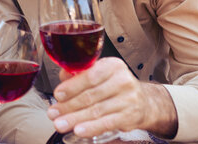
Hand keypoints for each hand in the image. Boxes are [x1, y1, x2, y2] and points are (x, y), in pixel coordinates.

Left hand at [46, 57, 176, 137]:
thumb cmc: (114, 86)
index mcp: (112, 66)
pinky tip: (79, 130)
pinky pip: (107, 123)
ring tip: (60, 124)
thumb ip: (79, 74)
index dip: (72, 87)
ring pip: (96, 111)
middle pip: (90, 95)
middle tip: (53, 113)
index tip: (57, 95)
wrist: (143, 101)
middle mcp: (123, 80)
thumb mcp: (99, 74)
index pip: (90, 76)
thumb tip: (63, 77)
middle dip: (68, 106)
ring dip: (75, 119)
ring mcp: (128, 99)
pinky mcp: (130, 116)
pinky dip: (92, 128)